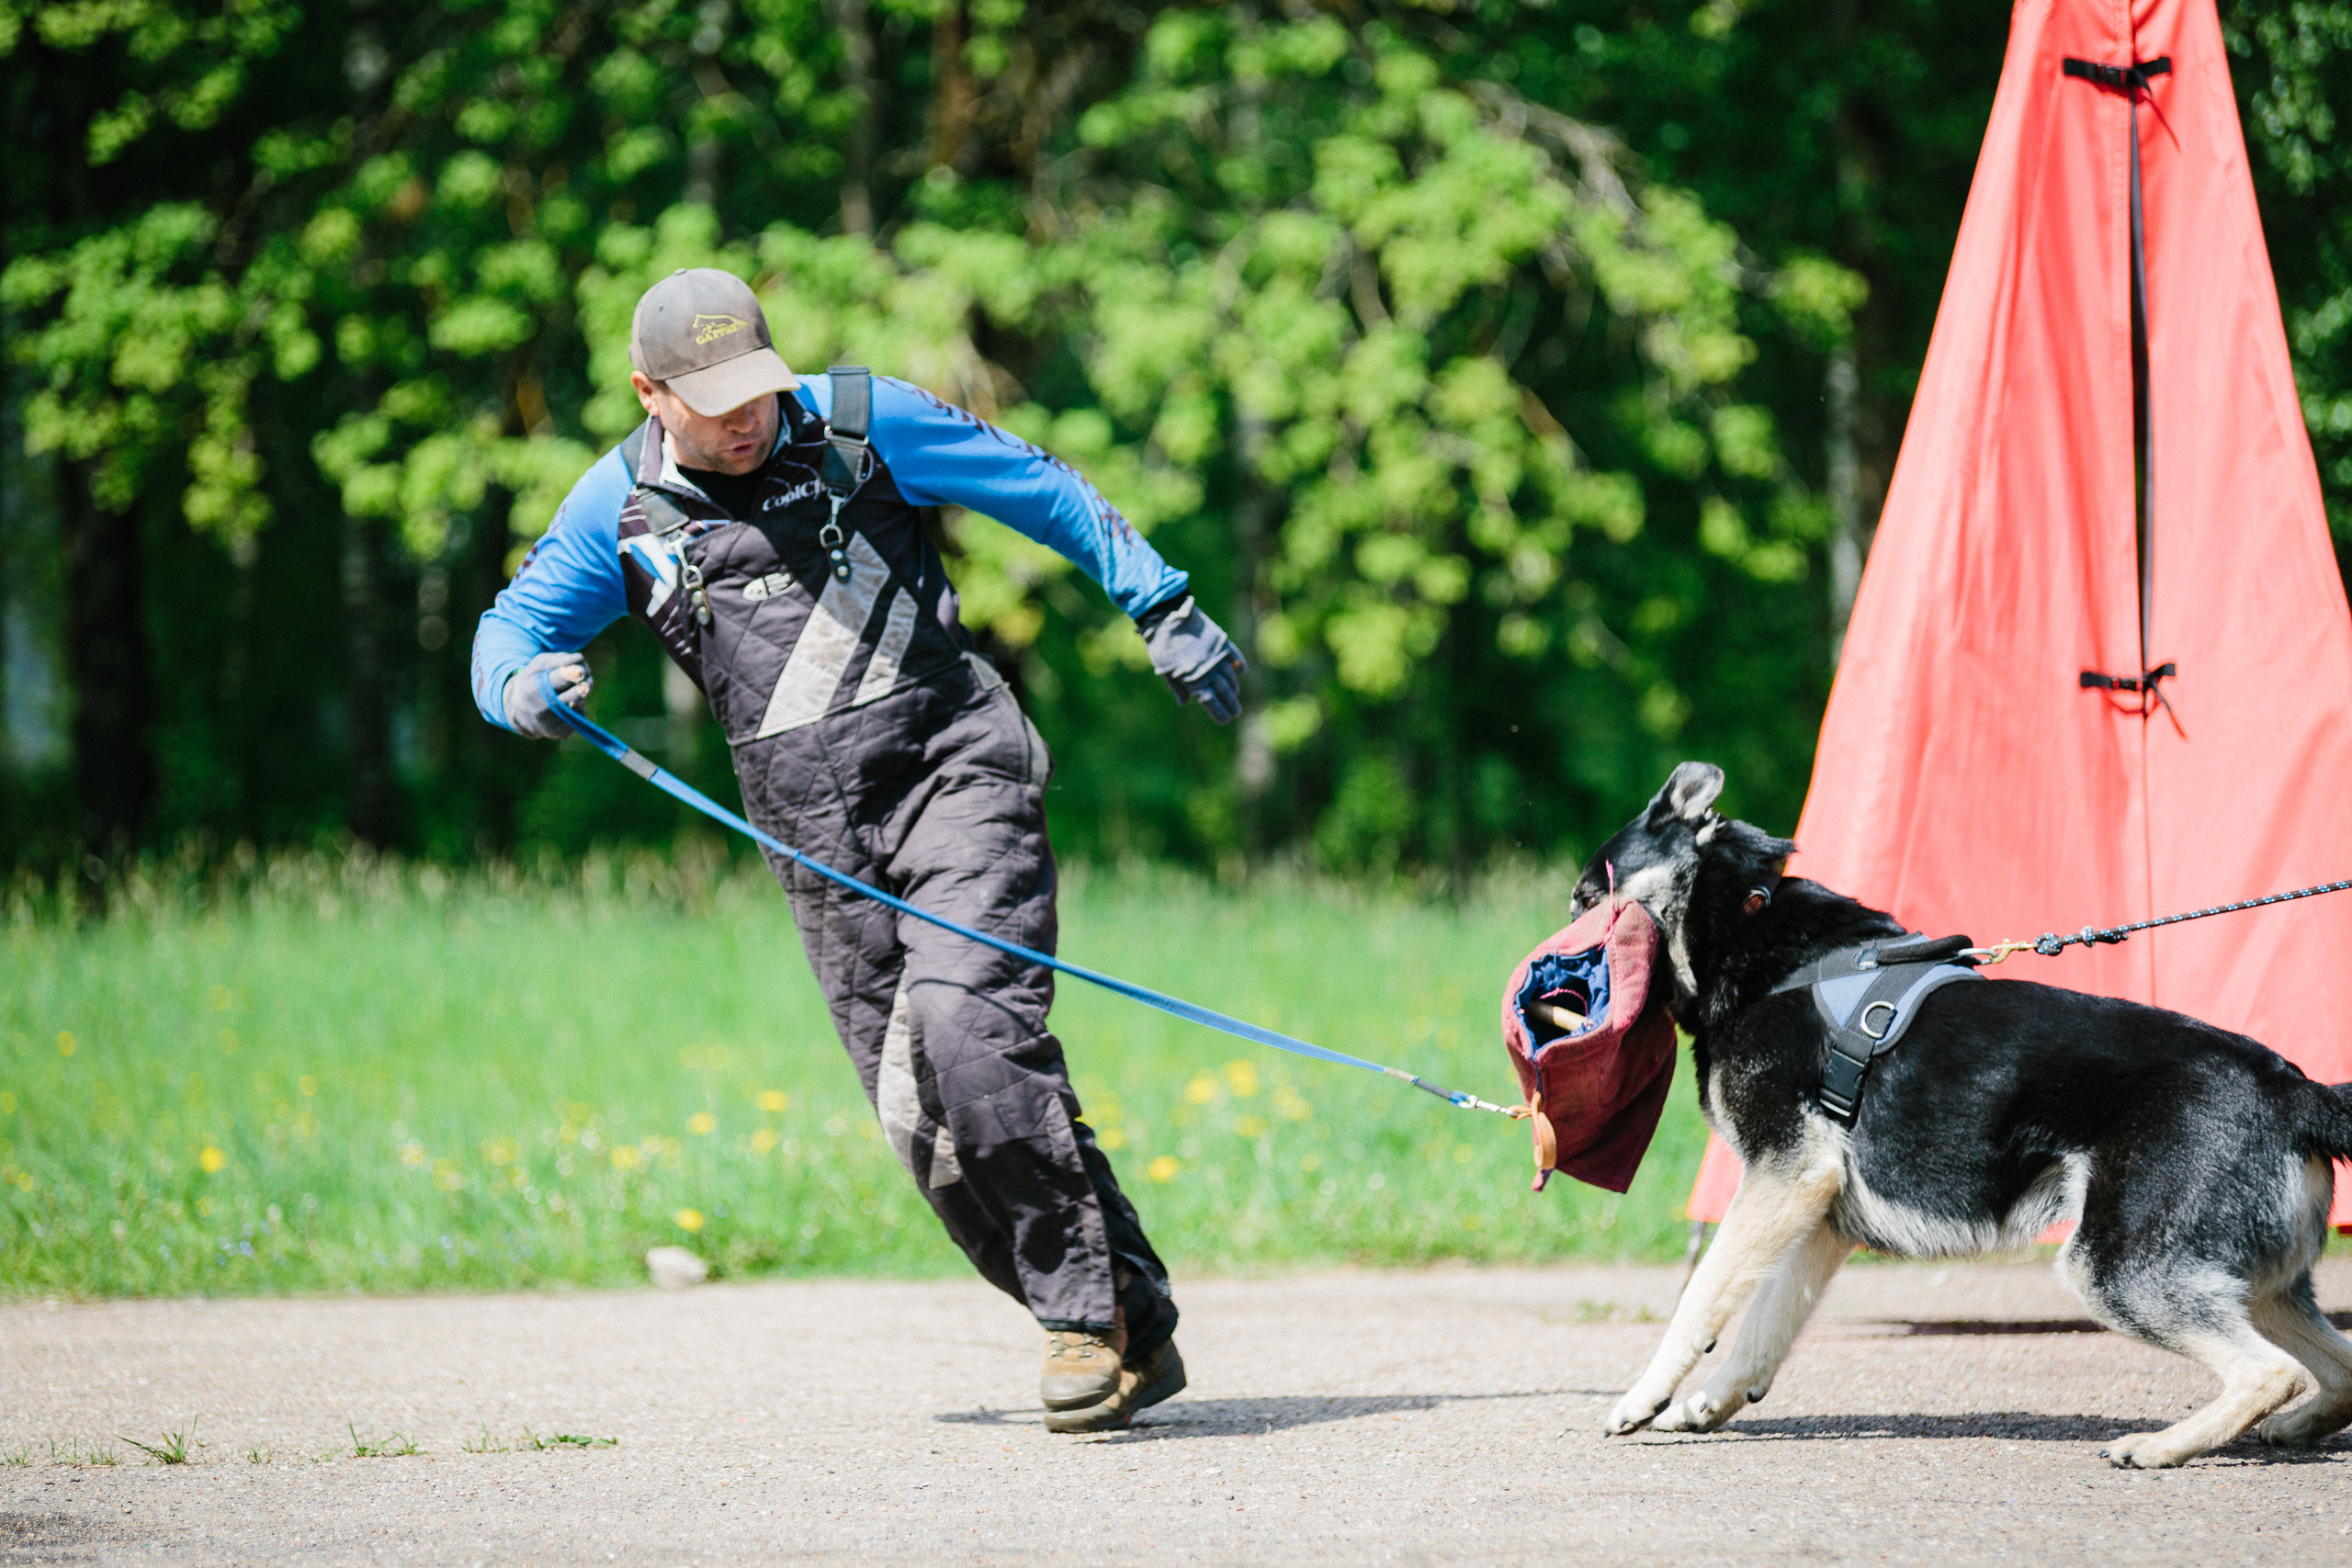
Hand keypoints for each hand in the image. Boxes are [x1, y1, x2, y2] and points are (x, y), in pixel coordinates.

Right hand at [503, 651, 592, 738]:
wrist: (521, 711)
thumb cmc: (534, 681)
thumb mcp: (539, 665)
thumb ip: (559, 660)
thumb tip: (579, 660)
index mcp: (532, 690)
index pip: (552, 683)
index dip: (567, 676)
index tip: (579, 671)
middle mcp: (540, 711)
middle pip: (568, 698)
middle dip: (581, 689)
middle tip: (585, 682)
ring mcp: (551, 725)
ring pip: (577, 707)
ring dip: (581, 695)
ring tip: (576, 687)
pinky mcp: (562, 733)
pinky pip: (579, 716)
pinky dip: (578, 706)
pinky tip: (568, 703)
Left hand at [1138, 596, 1244, 723]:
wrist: (1165, 617)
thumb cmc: (1160, 646)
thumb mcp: (1164, 670)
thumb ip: (1177, 687)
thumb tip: (1185, 703)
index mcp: (1192, 680)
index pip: (1210, 702)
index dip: (1219, 712)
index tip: (1225, 720)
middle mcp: (1207, 670)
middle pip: (1223, 691)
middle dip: (1230, 704)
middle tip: (1236, 712)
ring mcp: (1215, 656)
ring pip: (1229, 676)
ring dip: (1233, 687)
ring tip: (1235, 694)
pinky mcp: (1219, 641)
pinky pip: (1233, 655)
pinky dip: (1238, 663)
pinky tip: (1241, 671)